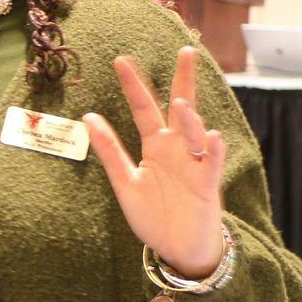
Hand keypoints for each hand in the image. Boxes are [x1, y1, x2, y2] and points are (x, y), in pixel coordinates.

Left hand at [83, 46, 227, 279]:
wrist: (177, 250)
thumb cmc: (153, 216)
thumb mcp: (125, 183)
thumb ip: (110, 151)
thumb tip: (88, 117)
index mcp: (156, 146)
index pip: (145, 107)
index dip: (133, 85)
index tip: (120, 60)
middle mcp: (177, 148)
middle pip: (181, 107)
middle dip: (184, 80)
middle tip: (185, 51)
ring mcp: (194, 164)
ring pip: (196, 133)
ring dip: (190, 119)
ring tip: (181, 106)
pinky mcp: (207, 184)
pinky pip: (211, 163)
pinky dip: (212, 150)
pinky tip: (210, 138)